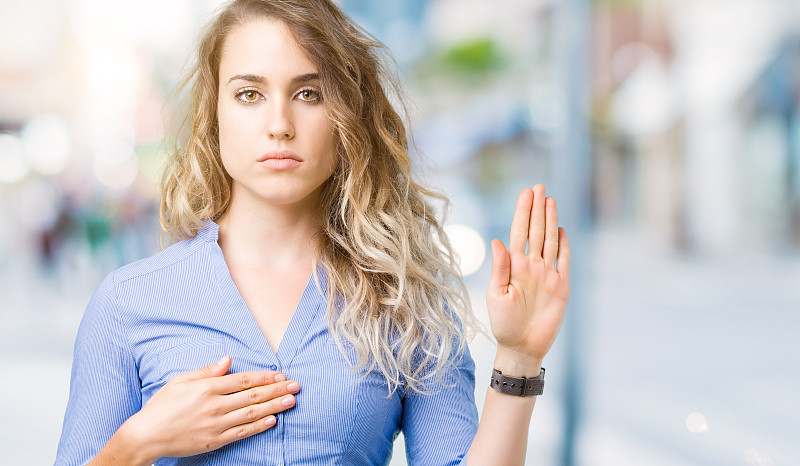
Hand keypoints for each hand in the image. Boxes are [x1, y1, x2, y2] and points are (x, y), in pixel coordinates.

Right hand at [116, 356, 299, 463]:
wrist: (147, 435)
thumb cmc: (162, 405)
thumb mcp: (181, 381)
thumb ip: (207, 371)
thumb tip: (228, 361)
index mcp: (207, 388)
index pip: (243, 380)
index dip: (264, 377)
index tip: (280, 374)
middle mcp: (215, 405)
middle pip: (253, 395)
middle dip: (277, 389)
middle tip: (296, 386)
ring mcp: (216, 424)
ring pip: (252, 413)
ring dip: (274, 406)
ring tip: (291, 401)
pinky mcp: (215, 440)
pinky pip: (242, 432)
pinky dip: (259, 426)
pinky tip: (273, 420)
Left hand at [486, 184, 570, 373]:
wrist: (522, 346)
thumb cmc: (503, 323)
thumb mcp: (497, 295)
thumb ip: (500, 268)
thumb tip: (497, 241)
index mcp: (514, 266)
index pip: (519, 232)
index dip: (522, 212)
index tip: (526, 193)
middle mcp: (531, 266)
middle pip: (536, 231)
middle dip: (537, 209)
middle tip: (539, 187)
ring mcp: (547, 274)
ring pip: (550, 241)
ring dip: (550, 220)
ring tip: (549, 199)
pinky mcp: (561, 286)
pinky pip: (564, 261)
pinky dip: (564, 245)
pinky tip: (561, 229)